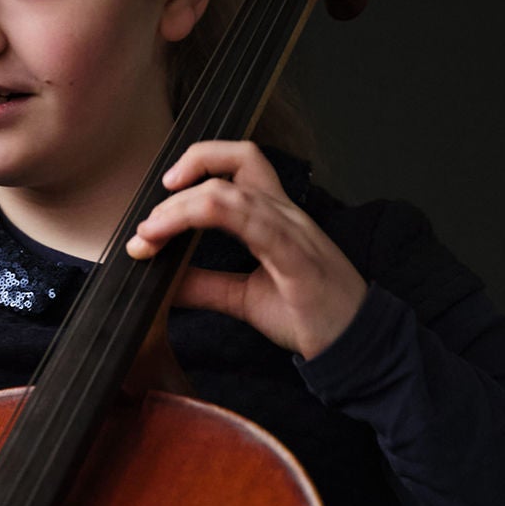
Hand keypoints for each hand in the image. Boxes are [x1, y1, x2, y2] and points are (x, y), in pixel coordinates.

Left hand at [125, 141, 367, 359]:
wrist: (356, 346)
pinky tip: (180, 239)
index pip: (240, 163)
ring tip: (152, 232)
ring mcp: (293, 233)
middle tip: (148, 221)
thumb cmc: (308, 315)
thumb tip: (161, 280)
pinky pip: (256, 225)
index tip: (162, 194)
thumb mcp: (243, 298)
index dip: (198, 163)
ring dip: (183, 208)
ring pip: (235, 193)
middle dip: (185, 177)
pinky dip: (211, 221)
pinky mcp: (297, 259)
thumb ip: (204, 285)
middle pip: (240, 158)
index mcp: (276, 216)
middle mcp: (285, 214)